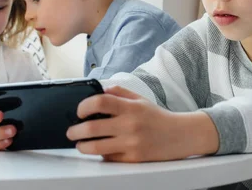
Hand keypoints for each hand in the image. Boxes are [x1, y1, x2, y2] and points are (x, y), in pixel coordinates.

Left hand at [66, 86, 219, 161]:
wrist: (180, 136)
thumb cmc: (158, 117)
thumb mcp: (140, 99)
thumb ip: (119, 93)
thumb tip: (99, 91)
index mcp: (130, 108)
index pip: (100, 102)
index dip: (84, 106)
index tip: (79, 111)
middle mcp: (130, 125)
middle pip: (92, 128)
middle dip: (75, 131)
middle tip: (71, 131)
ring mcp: (131, 144)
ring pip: (96, 148)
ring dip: (82, 146)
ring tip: (80, 144)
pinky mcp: (133, 159)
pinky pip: (109, 158)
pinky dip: (101, 155)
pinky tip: (100, 150)